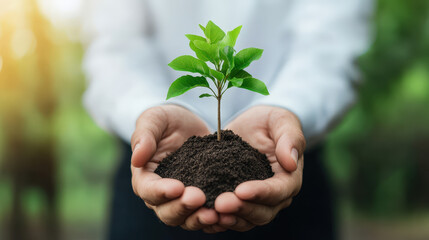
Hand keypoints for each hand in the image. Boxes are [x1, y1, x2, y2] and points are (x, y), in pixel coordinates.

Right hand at [131, 105, 219, 231]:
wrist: (190, 125)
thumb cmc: (167, 120)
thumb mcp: (155, 119)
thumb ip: (144, 136)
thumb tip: (137, 159)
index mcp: (145, 177)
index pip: (148, 190)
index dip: (160, 192)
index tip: (177, 187)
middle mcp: (161, 195)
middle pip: (166, 212)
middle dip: (182, 207)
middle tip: (199, 198)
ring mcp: (182, 200)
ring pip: (186, 219)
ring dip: (199, 219)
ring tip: (215, 213)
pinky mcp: (202, 201)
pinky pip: (205, 216)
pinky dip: (215, 220)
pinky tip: (227, 216)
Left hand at [214, 106, 305, 231]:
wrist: (252, 125)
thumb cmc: (270, 121)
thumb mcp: (281, 120)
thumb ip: (290, 138)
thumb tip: (291, 162)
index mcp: (289, 178)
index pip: (278, 191)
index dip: (260, 193)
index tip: (240, 190)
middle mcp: (276, 196)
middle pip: (263, 212)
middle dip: (241, 209)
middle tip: (220, 204)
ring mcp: (257, 201)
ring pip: (247, 220)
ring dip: (230, 219)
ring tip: (211, 213)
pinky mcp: (239, 202)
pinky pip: (232, 217)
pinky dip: (220, 221)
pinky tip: (204, 216)